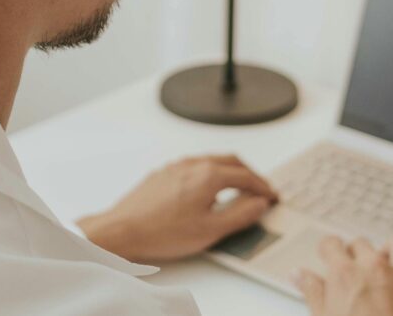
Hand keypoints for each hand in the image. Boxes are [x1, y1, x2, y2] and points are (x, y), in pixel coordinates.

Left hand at [78, 155, 277, 262]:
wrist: (121, 230)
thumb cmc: (161, 231)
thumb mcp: (210, 230)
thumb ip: (241, 215)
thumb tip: (259, 203)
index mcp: (209, 175)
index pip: (246, 176)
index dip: (262, 186)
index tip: (271, 195)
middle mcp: (194, 164)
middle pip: (232, 161)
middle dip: (249, 174)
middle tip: (259, 188)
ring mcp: (177, 166)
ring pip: (212, 160)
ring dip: (230, 171)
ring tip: (236, 188)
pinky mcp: (164, 172)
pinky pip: (195, 165)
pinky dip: (210, 173)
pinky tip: (206, 189)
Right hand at [296, 236, 392, 315]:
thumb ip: (311, 291)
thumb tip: (298, 275)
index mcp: (346, 273)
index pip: (331, 244)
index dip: (328, 249)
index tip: (327, 254)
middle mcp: (375, 268)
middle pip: (363, 243)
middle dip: (357, 251)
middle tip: (353, 266)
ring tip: (388, 254)